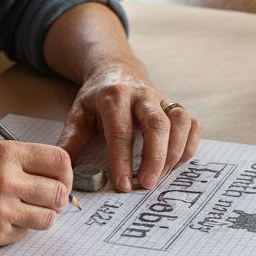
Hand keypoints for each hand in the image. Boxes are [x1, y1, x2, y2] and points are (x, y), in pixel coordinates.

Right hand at [0, 141, 71, 249]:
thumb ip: (13, 162)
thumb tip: (46, 174)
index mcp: (4, 153)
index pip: (60, 161)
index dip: (65, 174)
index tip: (60, 181)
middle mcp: (6, 179)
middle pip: (59, 193)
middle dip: (56, 199)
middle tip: (45, 201)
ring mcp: (1, 209)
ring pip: (47, 218)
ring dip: (40, 218)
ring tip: (22, 213)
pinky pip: (23, 235)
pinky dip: (17, 231)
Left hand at [56, 65, 201, 191]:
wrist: (116, 69)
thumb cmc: (97, 98)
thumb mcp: (78, 114)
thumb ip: (71, 141)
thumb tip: (63, 172)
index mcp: (114, 98)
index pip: (121, 131)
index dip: (122, 160)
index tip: (122, 185)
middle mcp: (142, 95)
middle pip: (157, 125)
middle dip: (154, 158)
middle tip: (147, 184)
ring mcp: (162, 99)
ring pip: (180, 122)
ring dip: (175, 152)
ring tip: (161, 176)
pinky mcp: (176, 105)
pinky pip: (193, 123)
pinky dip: (191, 144)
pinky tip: (178, 161)